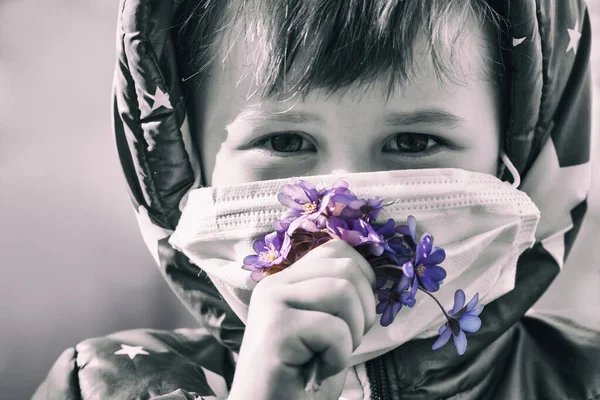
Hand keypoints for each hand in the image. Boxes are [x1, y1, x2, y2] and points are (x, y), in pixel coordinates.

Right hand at [229, 239, 376, 399]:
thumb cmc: (303, 377)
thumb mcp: (324, 325)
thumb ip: (336, 294)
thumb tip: (373, 273)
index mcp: (286, 280)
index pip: (336, 249)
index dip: (363, 279)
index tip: (356, 316)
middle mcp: (274, 285)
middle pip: (346, 268)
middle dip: (362, 311)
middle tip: (342, 343)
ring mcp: (272, 303)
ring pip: (343, 291)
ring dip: (350, 334)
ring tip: (329, 355)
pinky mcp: (276, 329)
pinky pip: (334, 330)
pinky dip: (338, 358)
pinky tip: (317, 371)